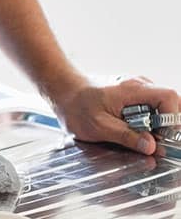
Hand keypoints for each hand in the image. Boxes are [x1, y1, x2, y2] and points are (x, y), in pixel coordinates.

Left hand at [51, 75, 179, 154]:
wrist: (62, 92)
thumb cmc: (76, 106)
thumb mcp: (99, 126)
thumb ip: (126, 136)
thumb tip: (151, 146)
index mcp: (132, 90)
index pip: (169, 98)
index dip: (173, 118)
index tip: (165, 137)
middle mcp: (139, 85)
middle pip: (170, 104)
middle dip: (166, 126)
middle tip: (153, 142)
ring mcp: (138, 89)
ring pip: (161, 108)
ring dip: (157, 126)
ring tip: (140, 137)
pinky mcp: (134, 96)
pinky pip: (151, 109)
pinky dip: (149, 122)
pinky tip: (134, 131)